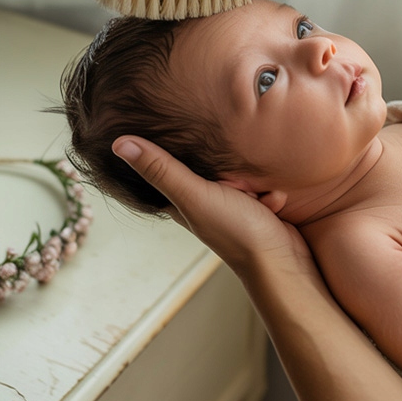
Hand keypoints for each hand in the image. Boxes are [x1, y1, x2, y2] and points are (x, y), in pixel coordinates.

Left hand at [111, 136, 317, 281]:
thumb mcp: (196, 196)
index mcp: (178, 201)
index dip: (174, 151)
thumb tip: (119, 143)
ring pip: (237, 171)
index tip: (187, 140)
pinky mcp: (253, 206)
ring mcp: (228, 205)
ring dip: (250, 180)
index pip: (165, 165)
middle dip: (226, 166)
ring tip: (253, 196)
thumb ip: (161, 169)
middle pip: (207, 164)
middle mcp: (200, 202)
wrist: (282, 260)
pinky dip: (267, 193)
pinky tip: (270, 205)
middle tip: (232, 182)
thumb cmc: (236, 233)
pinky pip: (260, 184)